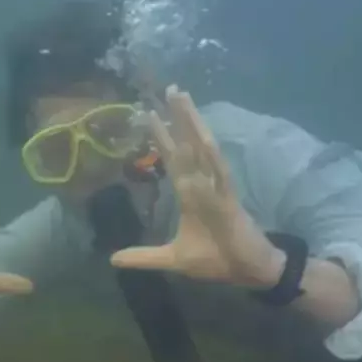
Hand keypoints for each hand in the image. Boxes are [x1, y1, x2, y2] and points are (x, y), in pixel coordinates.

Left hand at [109, 85, 284, 287]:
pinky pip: (221, 174)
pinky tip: (205, 137)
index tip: (148, 113)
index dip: (162, 137)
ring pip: (202, 149)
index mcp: (189, 196)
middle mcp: (202, 185)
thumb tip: (113, 259)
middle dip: (178, 118)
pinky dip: (213, 156)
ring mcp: (216, 189)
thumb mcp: (173, 259)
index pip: (173, 160)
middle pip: (187, 145)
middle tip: (169, 88)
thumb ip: (144, 257)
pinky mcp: (230, 200)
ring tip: (182, 97)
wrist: (248, 273)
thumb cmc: (217, 261)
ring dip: (192, 124)